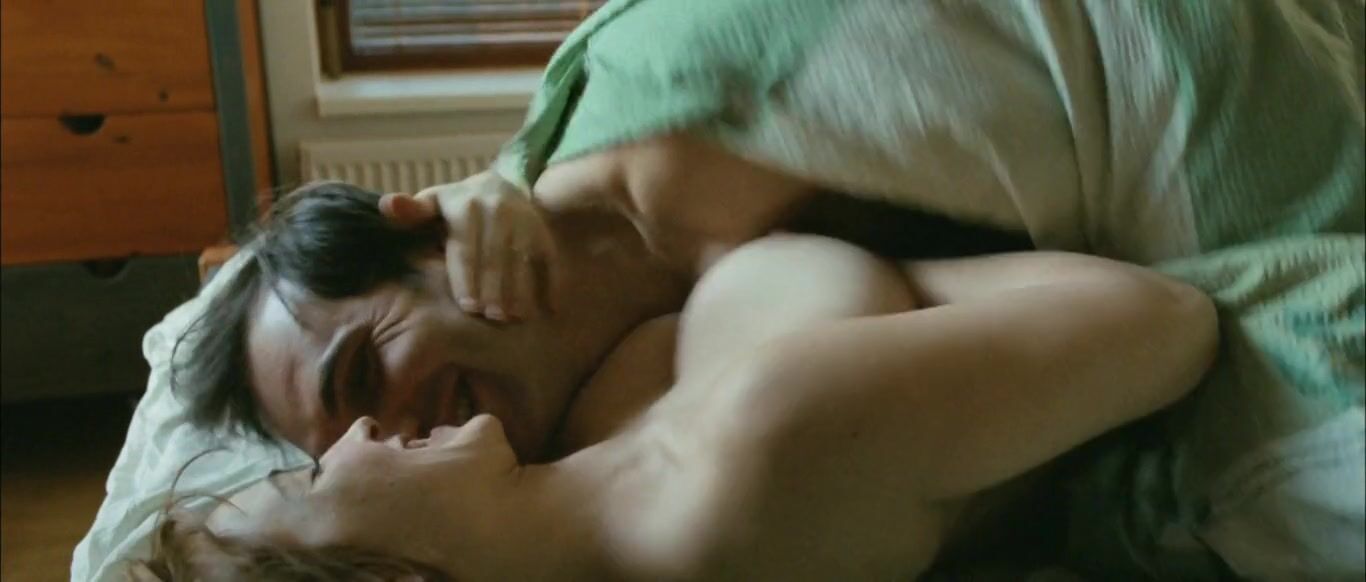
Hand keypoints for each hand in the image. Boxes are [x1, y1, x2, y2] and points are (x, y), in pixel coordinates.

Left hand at [380, 171, 559, 321]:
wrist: (500, 186)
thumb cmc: (455, 206)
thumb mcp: (431, 204)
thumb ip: (410, 211)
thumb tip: (387, 206)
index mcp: (465, 205)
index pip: (466, 247)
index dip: (467, 277)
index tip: (468, 306)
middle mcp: (498, 210)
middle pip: (495, 257)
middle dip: (494, 289)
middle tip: (491, 319)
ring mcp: (525, 221)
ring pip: (523, 260)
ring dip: (521, 290)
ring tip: (514, 318)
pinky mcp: (543, 232)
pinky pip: (549, 259)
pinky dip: (552, 284)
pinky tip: (549, 310)